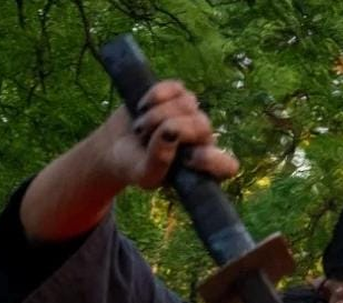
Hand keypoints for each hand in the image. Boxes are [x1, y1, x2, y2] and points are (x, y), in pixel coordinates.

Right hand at [97, 81, 238, 190]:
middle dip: (170, 127)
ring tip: (141, 128)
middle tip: (144, 137)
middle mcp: (202, 141)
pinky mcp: (178, 94)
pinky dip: (155, 95)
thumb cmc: (134, 166)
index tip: (188, 160)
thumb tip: (170, 132)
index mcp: (202, 168)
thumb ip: (159, 162)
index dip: (211, 159)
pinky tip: (143, 106)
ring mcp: (192, 115)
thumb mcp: (144, 175)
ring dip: (156, 115)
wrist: (116, 146)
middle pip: (202, 126)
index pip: (227, 165)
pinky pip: (176, 88)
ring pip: (187, 105)